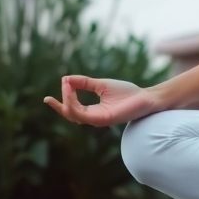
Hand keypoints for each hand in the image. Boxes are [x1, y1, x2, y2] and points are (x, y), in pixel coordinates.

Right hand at [44, 75, 160, 126]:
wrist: (145, 97)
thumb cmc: (127, 92)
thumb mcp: (102, 85)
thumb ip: (85, 83)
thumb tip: (66, 78)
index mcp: (92, 111)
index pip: (72, 109)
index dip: (61, 101)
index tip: (54, 90)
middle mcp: (93, 118)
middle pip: (70, 114)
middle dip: (59, 104)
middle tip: (53, 93)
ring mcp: (98, 120)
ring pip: (74, 115)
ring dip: (67, 101)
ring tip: (65, 87)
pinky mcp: (103, 119)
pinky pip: (83, 115)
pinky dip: (75, 105)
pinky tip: (71, 94)